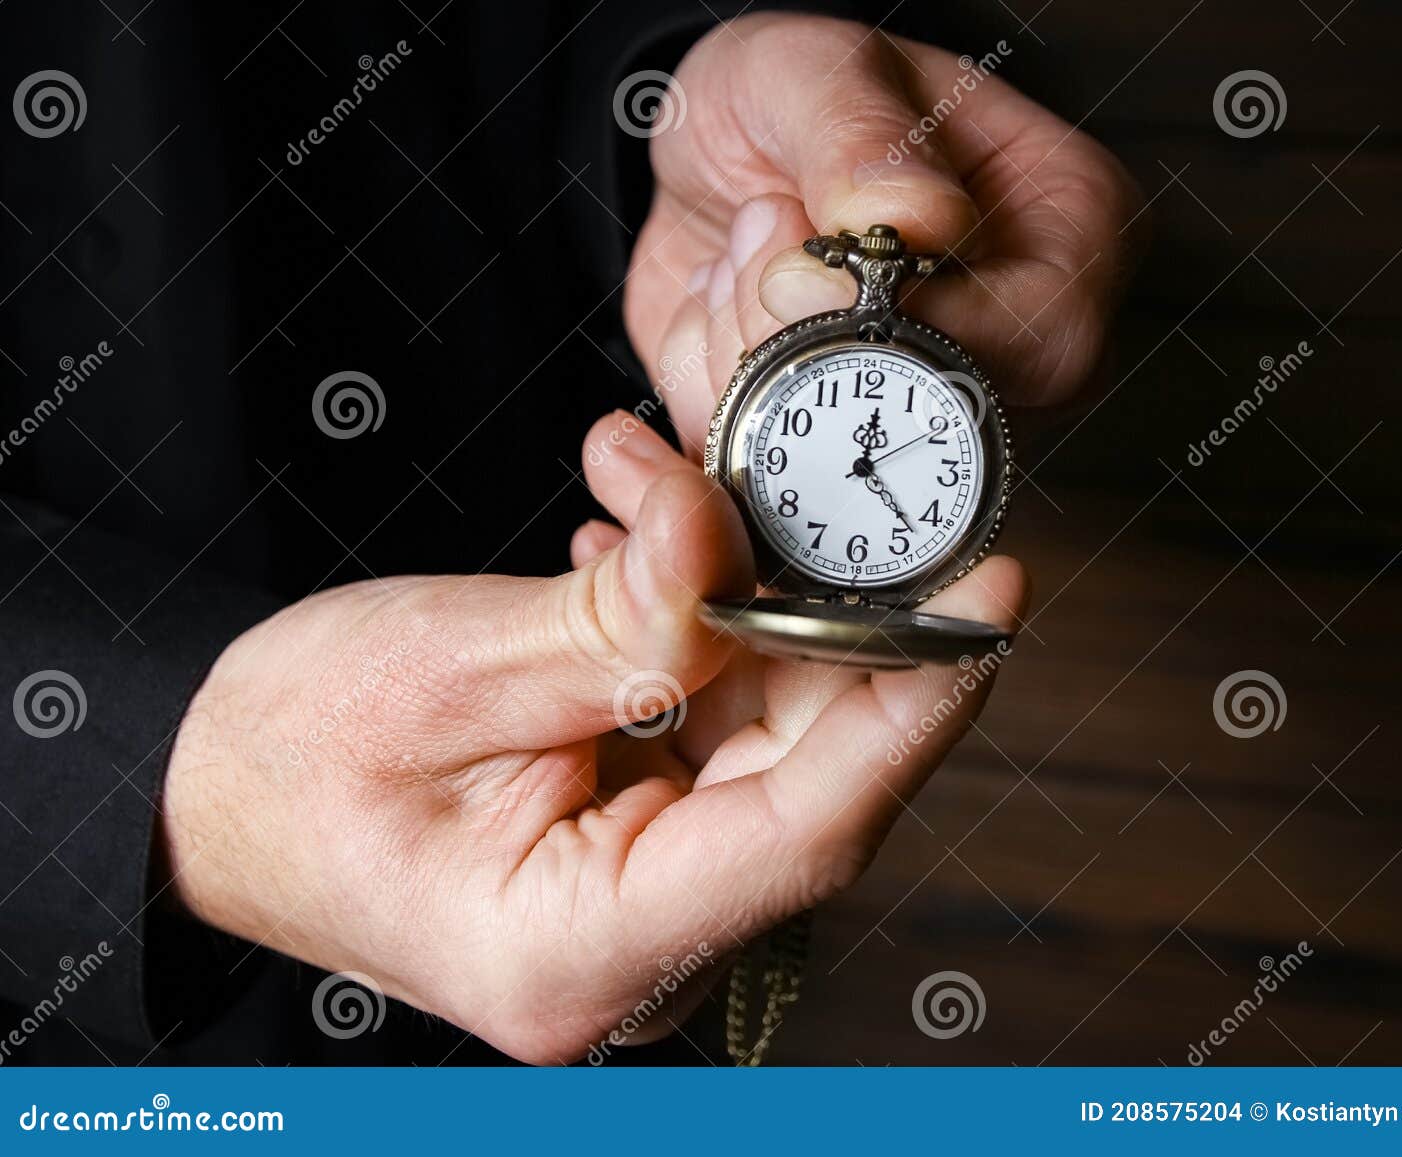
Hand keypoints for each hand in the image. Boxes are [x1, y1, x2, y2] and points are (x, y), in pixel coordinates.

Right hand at [165, 430, 1025, 1063]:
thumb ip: (618, 617)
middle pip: (807, 774)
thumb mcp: (446, 672)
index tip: (987, 594)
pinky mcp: (628, 829)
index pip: (810, 829)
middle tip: (878, 497)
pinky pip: (709, 722)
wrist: (199, 792)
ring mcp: (636, 887)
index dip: (912, 705)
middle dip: (839, 619)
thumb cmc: (281, 759)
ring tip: (696, 488)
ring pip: (765, 734)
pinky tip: (651, 548)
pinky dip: (700, 626)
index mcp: (585, 948)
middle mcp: (633, 940)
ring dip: (751, 599)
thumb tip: (729, 528)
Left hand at [624, 11, 1143, 452]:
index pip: (1046, 341)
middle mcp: (1016, 343)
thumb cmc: (787, 100)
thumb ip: (860, 134)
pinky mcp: (834, 454)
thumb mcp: (812, 70)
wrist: (701, 158)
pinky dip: (705, 381)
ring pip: (842, 459)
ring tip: (742, 250)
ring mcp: (930, 410)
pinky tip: (719, 304)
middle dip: (806, 341)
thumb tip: (912, 221)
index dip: (918, 325)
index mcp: (1066, 233)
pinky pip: (760, 473)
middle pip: (942, 419)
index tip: (802, 271)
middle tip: (756, 246)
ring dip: (744, 348)